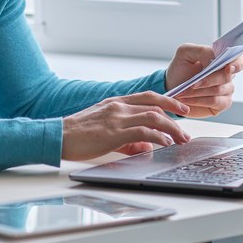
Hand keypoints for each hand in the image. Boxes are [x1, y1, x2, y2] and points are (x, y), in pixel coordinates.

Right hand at [61, 91, 191, 160]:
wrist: (57, 136)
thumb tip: (145, 146)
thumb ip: (126, 137)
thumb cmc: (77, 134)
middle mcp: (118, 106)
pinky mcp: (113, 133)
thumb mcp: (104, 130)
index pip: (148, 96)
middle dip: (175, 117)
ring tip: (180, 139)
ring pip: (153, 117)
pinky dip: (158, 136)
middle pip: (155, 105)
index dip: (168, 101)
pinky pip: (143, 131)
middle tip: (185, 131)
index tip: (180, 108)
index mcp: (115, 102)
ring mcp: (116, 118)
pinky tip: (165, 143)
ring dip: (171, 128)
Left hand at [166, 43, 242, 117]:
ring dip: (198, 91)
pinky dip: (199, 100)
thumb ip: (202, 51)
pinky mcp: (222, 104)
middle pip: (227, 77)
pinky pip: (215, 101)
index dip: (237, 64)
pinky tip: (187, 99)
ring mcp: (226, 90)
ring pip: (218, 90)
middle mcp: (227, 75)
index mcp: (222, 60)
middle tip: (192, 83)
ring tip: (183, 92)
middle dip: (208, 80)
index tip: (228, 68)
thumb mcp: (185, 52)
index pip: (240, 60)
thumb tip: (214, 58)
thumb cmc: (180, 69)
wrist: (171, 87)